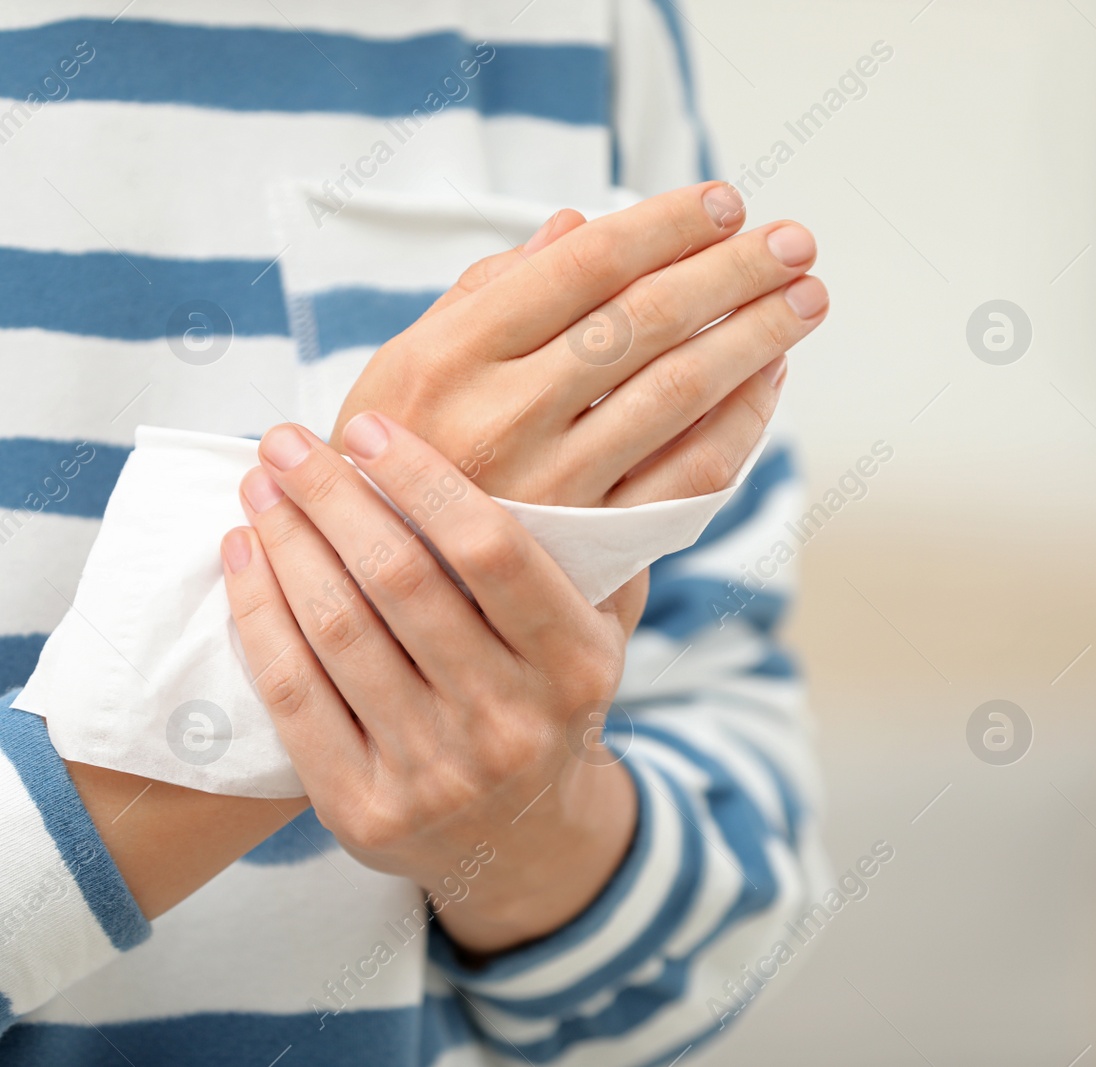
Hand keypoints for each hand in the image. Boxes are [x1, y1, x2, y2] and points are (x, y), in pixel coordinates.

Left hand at [222, 413, 649, 951]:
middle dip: (332, 495)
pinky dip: (259, 614)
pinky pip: (293, 693)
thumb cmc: (552, 704)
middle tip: (286, 440)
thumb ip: (587, 551)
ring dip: (286, 543)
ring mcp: (436, 774)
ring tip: (260, 488)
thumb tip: (552, 438)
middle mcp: (511, 723)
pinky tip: (245, 558)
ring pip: (338, 630)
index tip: (369, 428)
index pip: (493, 552)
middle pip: (400, 581)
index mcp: (576, 668)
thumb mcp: (601, 634)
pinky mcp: (363, 809)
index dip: (422, 480)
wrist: (524, 847)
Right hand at [331, 181, 827, 506]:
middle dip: (733, 272)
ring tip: (806, 298)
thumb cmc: (398, 459)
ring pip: (680, 391)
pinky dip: (742, 420)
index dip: (667, 226)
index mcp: (449, 354)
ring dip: (756, 336)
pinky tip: (769, 378)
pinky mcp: (593, 544)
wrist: (388, 595)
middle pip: (646, 321)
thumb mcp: (403, 366)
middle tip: (794, 241)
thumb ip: (485, 292)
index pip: (585, 267)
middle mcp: (502, 416)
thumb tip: (575, 224)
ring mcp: (553, 486)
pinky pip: (690, 473)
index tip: (726, 203)